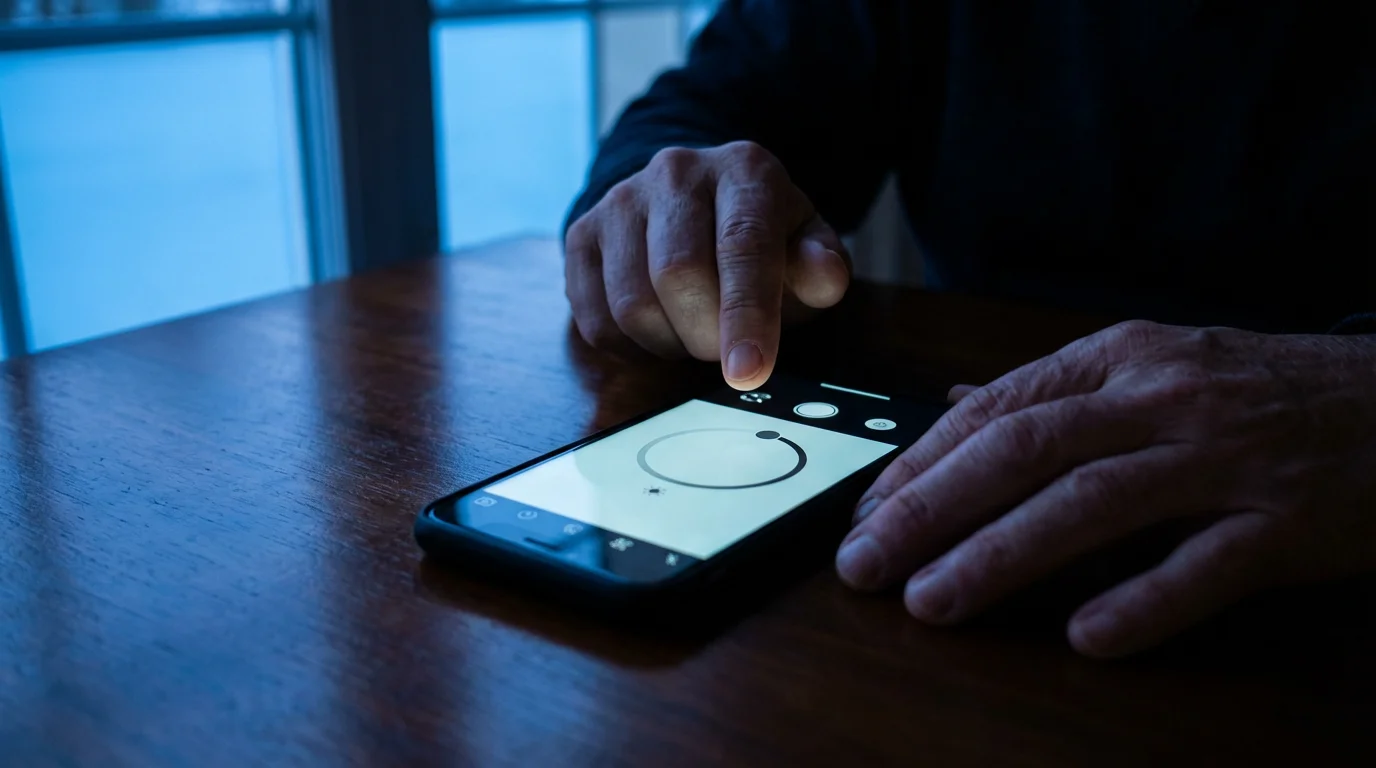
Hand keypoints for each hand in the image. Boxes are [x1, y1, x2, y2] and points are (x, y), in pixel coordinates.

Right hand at [563, 141, 850, 389]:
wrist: (693, 203)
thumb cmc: (758, 239)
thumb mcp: (805, 247)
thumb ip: (821, 266)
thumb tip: (825, 277)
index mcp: (744, 171)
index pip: (742, 245)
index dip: (746, 315)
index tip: (749, 372)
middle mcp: (676, 173)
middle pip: (677, 274)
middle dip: (706, 336)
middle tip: (726, 352)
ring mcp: (621, 201)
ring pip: (631, 303)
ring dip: (668, 344)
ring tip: (693, 334)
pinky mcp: (581, 234)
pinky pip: (595, 318)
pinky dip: (631, 347)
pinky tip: (659, 332)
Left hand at [836, 320, 1375, 656]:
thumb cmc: (1260, 389)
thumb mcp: (1153, 366)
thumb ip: (1055, 391)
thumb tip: (957, 399)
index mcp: (1121, 360)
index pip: (997, 406)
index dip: (921, 461)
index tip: (864, 510)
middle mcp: (1163, 399)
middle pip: (1025, 449)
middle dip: (931, 509)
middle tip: (866, 562)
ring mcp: (1225, 458)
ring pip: (1094, 502)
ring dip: (1002, 554)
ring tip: (934, 601)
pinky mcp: (1286, 522)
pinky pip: (1204, 566)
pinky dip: (1142, 601)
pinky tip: (1086, 636)